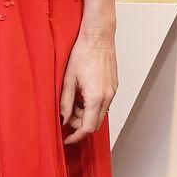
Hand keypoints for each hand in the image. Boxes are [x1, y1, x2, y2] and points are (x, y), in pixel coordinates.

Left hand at [59, 27, 117, 145]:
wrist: (98, 37)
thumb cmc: (83, 53)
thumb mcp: (68, 80)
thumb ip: (65, 102)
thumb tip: (62, 119)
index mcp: (96, 97)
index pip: (88, 127)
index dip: (76, 136)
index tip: (67, 139)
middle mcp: (108, 97)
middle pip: (95, 123)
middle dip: (80, 125)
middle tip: (66, 117)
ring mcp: (113, 91)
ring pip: (100, 114)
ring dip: (86, 115)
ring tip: (73, 102)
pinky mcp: (114, 86)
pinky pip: (103, 104)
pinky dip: (92, 106)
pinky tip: (82, 95)